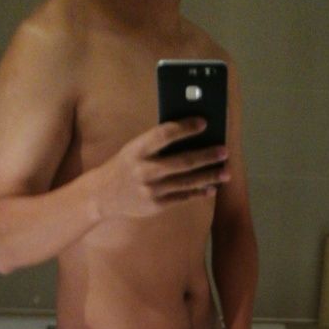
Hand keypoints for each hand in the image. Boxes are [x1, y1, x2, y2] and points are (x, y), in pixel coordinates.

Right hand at [98, 118, 230, 219]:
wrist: (103, 196)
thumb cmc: (125, 166)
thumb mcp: (133, 150)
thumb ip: (157, 144)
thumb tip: (191, 136)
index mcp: (137, 149)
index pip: (164, 134)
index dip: (185, 128)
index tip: (204, 123)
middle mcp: (144, 170)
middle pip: (182, 162)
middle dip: (207, 156)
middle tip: (224, 151)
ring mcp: (151, 190)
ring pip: (187, 182)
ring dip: (209, 176)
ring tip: (225, 171)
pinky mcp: (156, 206)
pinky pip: (182, 197)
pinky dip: (198, 192)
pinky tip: (211, 187)